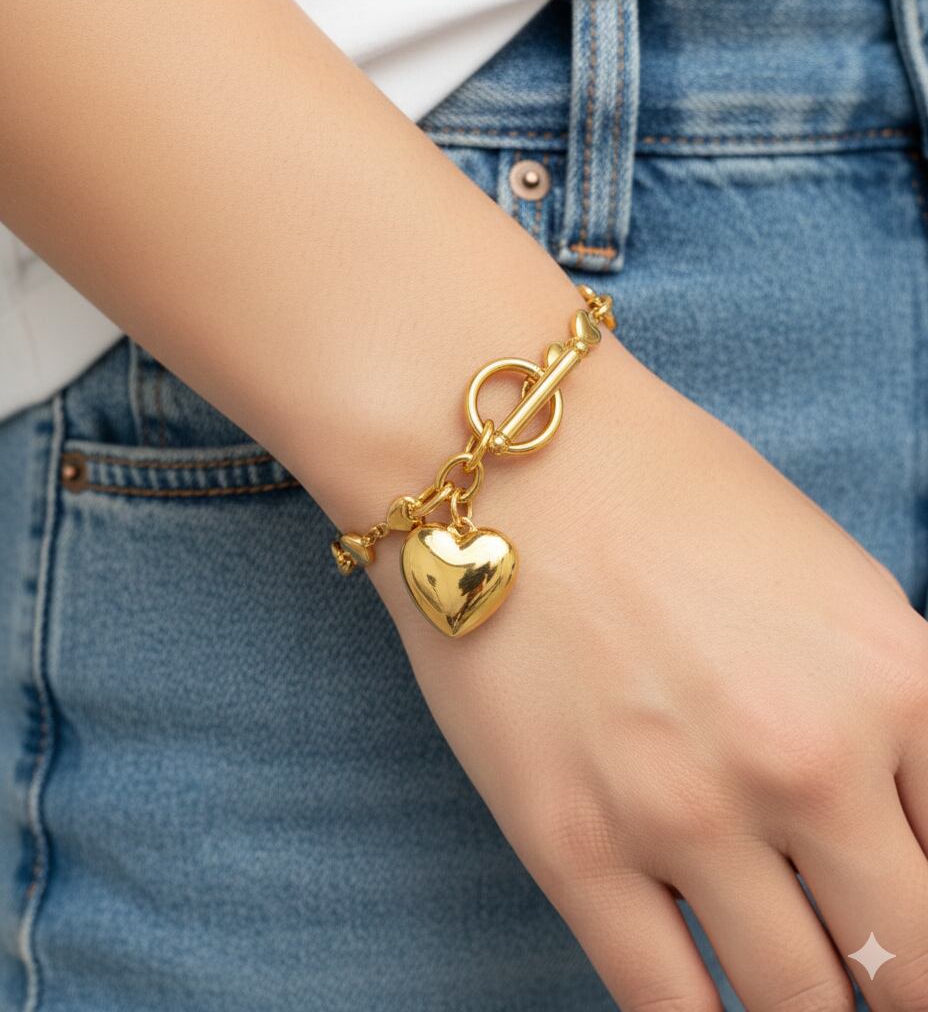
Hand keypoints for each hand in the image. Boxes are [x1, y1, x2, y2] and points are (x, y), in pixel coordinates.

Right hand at [369, 339, 927, 1011]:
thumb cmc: (665, 493)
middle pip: (911, 965)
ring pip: (799, 1004)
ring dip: (812, 1001)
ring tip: (798, 978)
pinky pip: (668, 1007)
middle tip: (876, 970)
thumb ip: (892, 707)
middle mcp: (805, 761)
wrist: (503, 463)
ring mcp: (685, 813)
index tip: (911, 918)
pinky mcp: (573, 846)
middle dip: (901, 980)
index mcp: (890, 680)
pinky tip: (710, 1001)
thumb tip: (903, 817)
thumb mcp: (827, 577)